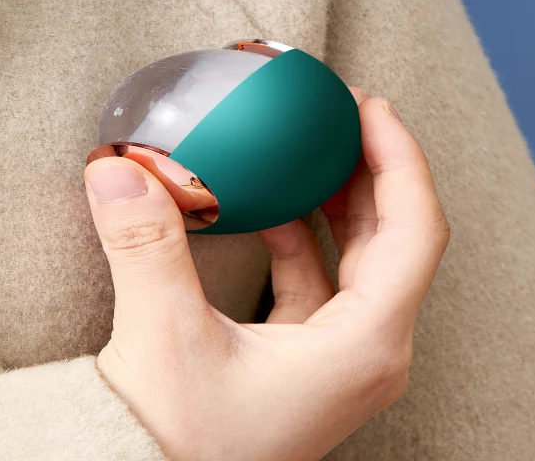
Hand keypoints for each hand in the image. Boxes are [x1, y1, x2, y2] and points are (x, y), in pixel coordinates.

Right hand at [83, 88, 449, 460]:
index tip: (369, 108)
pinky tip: (269, 204)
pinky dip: (301, 230)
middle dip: (370, 166)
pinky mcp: (304, 355)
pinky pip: (319, 274)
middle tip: (338, 113)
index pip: (415, 231)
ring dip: (339, 195)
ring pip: (360, 255)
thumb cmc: (179, 445)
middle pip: (394, 235)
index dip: (400, 158)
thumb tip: (120, 169)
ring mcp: (338, 355)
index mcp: (362, 346)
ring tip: (311, 145)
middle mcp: (365, 350)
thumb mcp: (163, 338)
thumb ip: (145, 245)